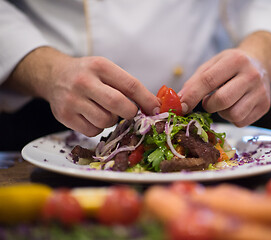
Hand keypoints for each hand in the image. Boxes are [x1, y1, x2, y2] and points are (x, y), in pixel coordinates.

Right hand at [6, 47, 159, 136]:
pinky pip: (93, 131)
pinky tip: (92, 116)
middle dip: (130, 113)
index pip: (130, 85)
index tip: (156, 109)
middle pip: (118, 105)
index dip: (147, 100)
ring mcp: (72, 100)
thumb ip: (127, 86)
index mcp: (100, 66)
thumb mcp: (106, 70)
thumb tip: (154, 107)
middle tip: (130, 112)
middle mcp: (84, 82)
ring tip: (105, 110)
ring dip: (112, 120)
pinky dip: (98, 128)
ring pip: (106, 121)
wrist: (53, 75)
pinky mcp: (64, 116)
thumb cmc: (88, 74)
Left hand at [178, 31, 270, 126]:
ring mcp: (261, 92)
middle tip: (208, 101)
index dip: (192, 96)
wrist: (261, 64)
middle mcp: (251, 75)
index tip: (181, 107)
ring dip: (222, 112)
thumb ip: (194, 82)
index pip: (208, 80)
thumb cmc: (230, 66)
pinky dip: (232, 118)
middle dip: (209, 105)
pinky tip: (235, 106)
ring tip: (224, 101)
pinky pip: (241, 122)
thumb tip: (179, 103)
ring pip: (233, 115)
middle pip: (222, 100)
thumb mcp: (212, 65)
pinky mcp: (265, 106)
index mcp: (235, 60)